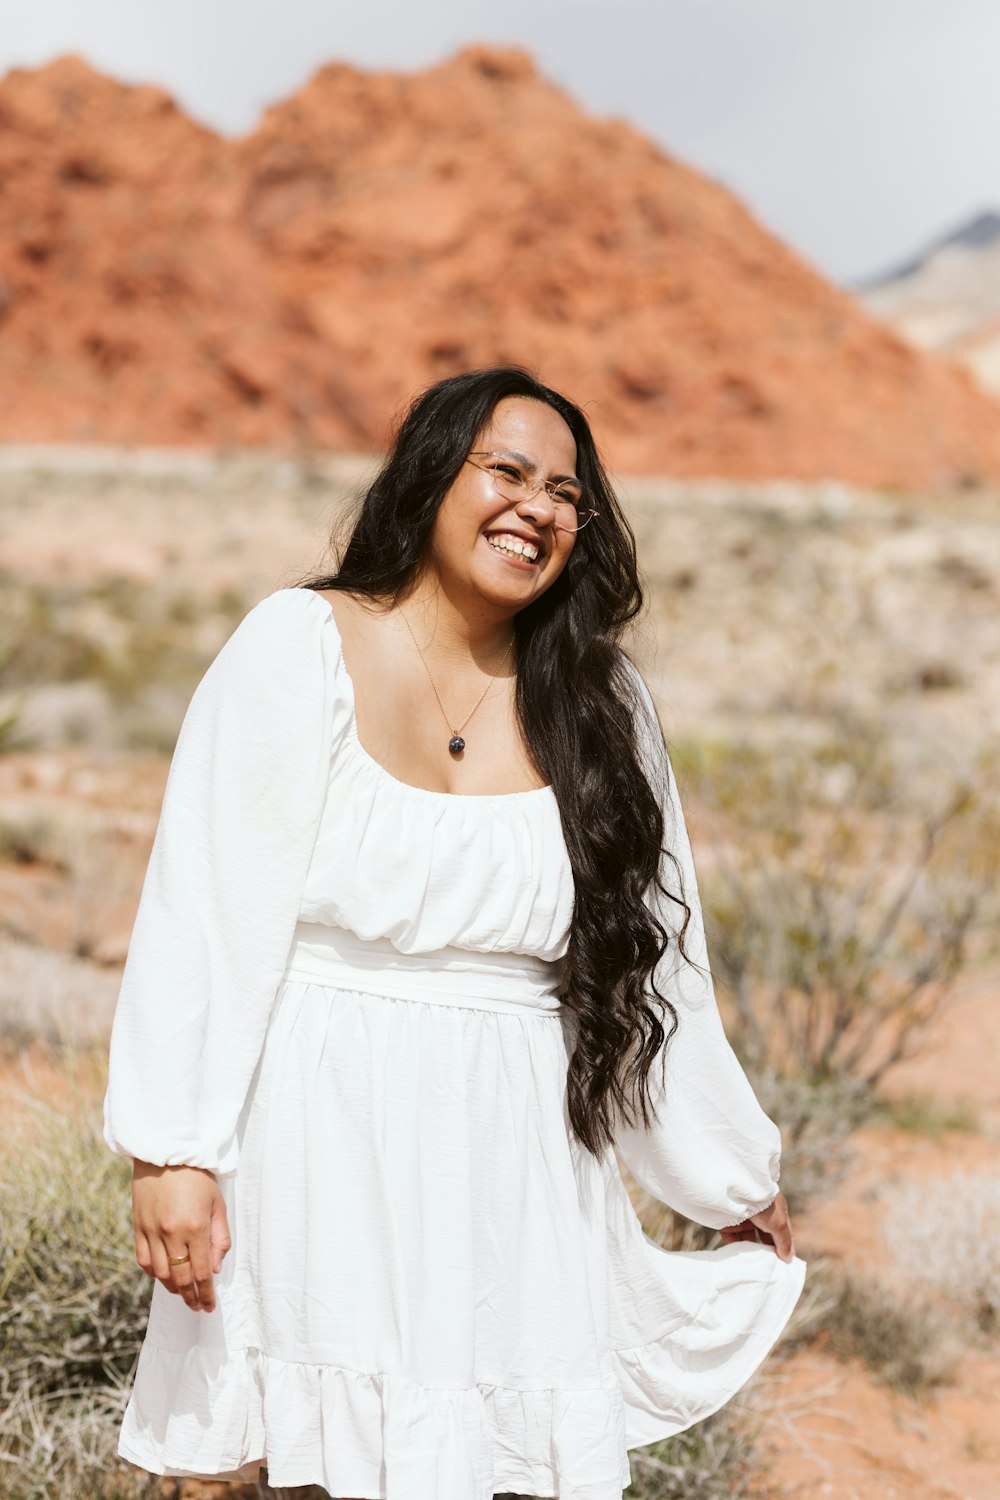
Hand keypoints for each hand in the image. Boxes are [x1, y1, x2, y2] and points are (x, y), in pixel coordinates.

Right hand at [131, 1160, 231, 1311]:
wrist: (166, 1152)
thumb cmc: (198, 1176)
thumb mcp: (218, 1204)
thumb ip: (219, 1239)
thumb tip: (214, 1269)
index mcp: (195, 1228)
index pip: (201, 1273)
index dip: (206, 1294)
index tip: (209, 1306)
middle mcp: (171, 1234)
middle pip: (180, 1278)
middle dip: (190, 1297)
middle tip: (197, 1306)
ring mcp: (151, 1231)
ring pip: (160, 1274)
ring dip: (173, 1288)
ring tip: (183, 1292)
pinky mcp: (138, 1227)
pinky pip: (144, 1260)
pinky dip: (154, 1273)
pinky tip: (163, 1275)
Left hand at [720, 1190, 795, 1262]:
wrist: (739, 1191)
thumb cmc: (765, 1205)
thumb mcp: (779, 1223)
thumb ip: (784, 1241)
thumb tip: (788, 1258)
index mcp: (775, 1211)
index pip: (782, 1232)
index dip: (784, 1247)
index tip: (785, 1265)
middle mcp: (760, 1215)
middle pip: (764, 1238)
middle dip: (767, 1252)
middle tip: (770, 1270)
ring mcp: (744, 1219)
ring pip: (748, 1241)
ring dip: (752, 1253)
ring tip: (756, 1269)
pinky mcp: (729, 1223)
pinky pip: (733, 1240)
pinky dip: (737, 1250)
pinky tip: (742, 1262)